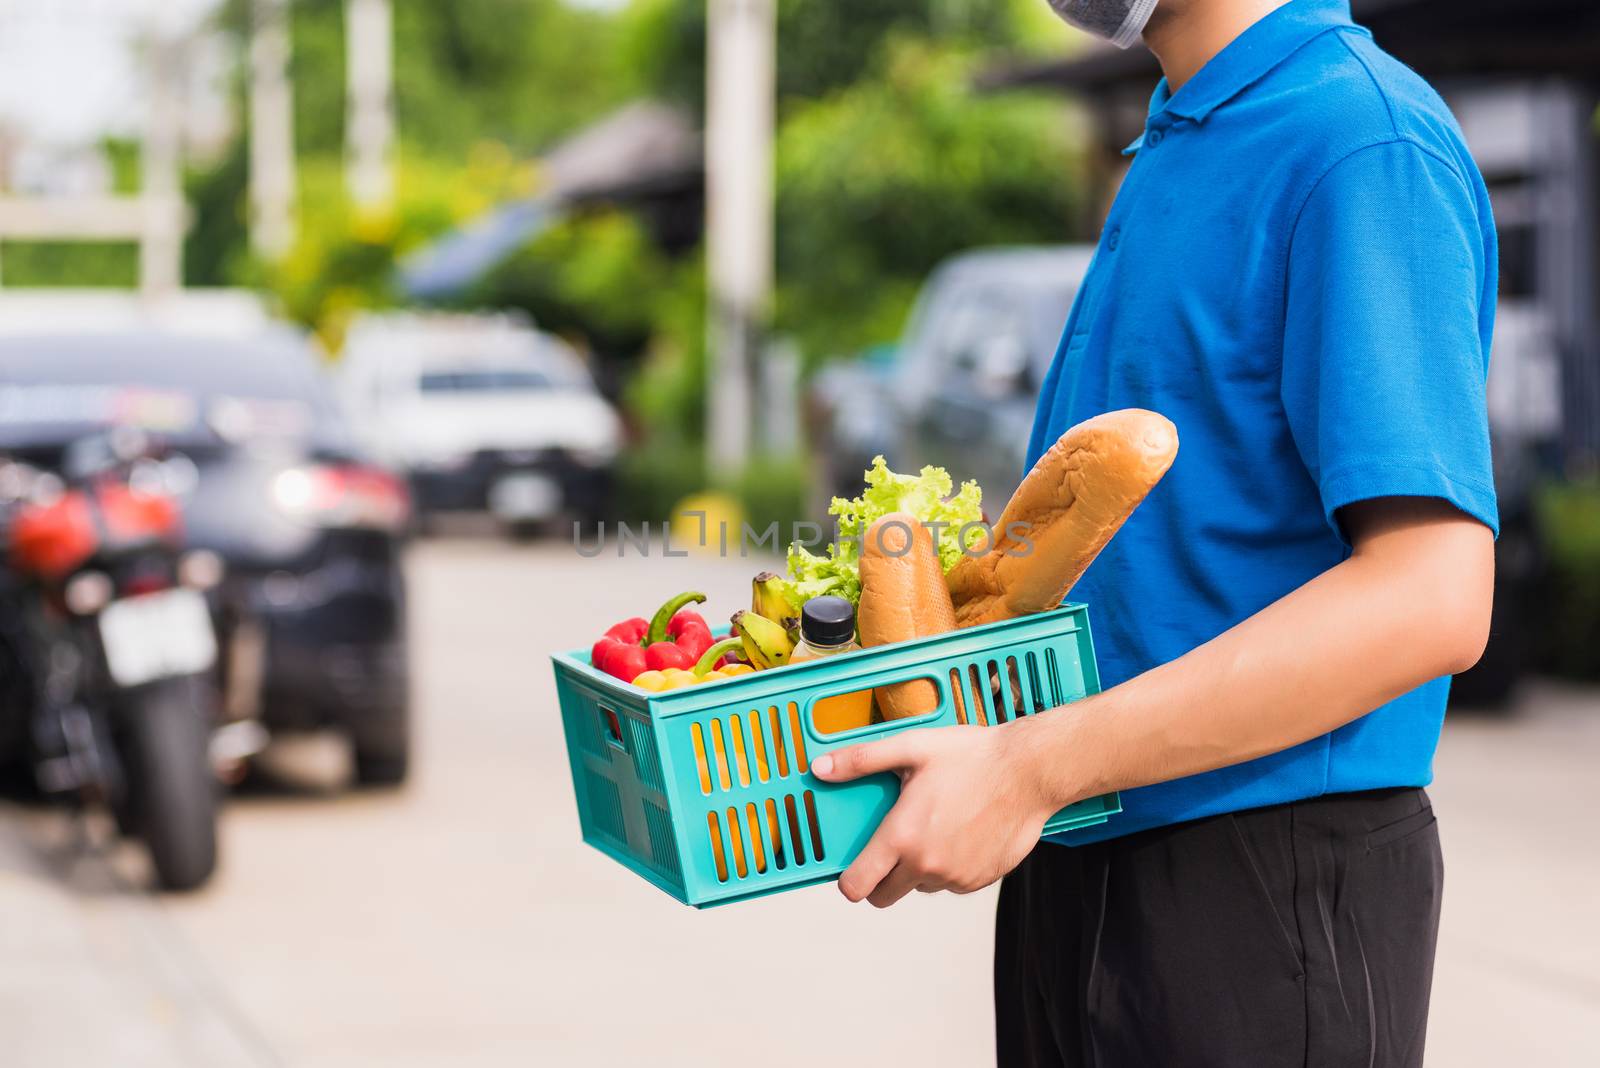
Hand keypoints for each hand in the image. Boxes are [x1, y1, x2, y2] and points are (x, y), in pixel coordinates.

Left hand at [810, 722, 1052, 907]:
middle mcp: (926, 865)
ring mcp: (955, 877)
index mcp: (902, 836)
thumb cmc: (971, 755)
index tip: (852, 866)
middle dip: (879, 878)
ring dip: (917, 869)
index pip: (857, 886)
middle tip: (889, 847)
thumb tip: (819, 768)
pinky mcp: (980, 880)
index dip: (848, 880)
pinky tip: (960, 832)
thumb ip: (861, 760)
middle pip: (883, 896)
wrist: (1030, 771)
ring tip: (933, 827)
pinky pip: (951, 883)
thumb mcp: (911, 747)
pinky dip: (949, 867)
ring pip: (919, 887)